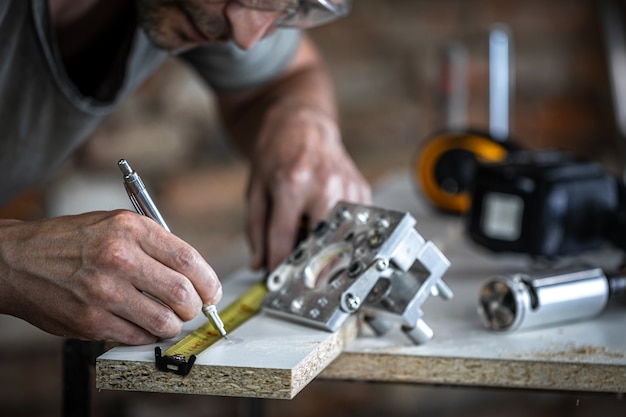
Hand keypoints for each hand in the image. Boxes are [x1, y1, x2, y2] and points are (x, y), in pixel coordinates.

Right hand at [0, 210, 221, 344]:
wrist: (17, 260)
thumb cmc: (71, 241)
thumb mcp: (116, 224)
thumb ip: (155, 245)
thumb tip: (193, 274)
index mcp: (131, 229)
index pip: (189, 259)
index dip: (209, 281)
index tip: (212, 292)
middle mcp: (119, 258)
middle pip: (183, 293)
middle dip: (195, 307)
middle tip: (191, 309)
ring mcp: (104, 292)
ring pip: (164, 322)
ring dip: (172, 325)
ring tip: (166, 318)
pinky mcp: (90, 321)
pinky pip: (138, 337)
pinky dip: (147, 335)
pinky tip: (140, 324)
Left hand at [246, 103, 371, 270]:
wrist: (303, 125)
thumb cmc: (276, 155)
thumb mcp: (255, 189)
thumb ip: (256, 230)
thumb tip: (260, 265)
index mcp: (291, 183)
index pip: (285, 238)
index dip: (279, 266)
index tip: (276, 282)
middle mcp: (324, 185)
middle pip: (320, 244)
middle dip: (310, 269)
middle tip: (299, 279)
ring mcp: (347, 187)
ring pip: (342, 239)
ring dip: (328, 255)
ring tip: (314, 257)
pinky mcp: (361, 189)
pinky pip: (353, 226)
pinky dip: (341, 237)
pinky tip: (328, 233)